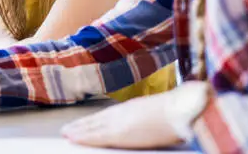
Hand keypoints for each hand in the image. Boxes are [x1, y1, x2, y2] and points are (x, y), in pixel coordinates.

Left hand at [61, 91, 182, 148]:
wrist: (181, 108)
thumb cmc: (178, 111)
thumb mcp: (159, 111)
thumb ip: (149, 116)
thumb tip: (151, 122)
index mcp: (131, 108)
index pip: (107, 115)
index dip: (93, 120)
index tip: (83, 123)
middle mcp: (122, 113)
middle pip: (96, 120)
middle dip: (81, 125)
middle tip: (66, 129)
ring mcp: (119, 122)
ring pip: (92, 127)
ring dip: (78, 130)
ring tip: (66, 133)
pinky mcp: (119, 133)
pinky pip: (96, 136)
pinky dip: (83, 137)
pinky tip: (73, 138)